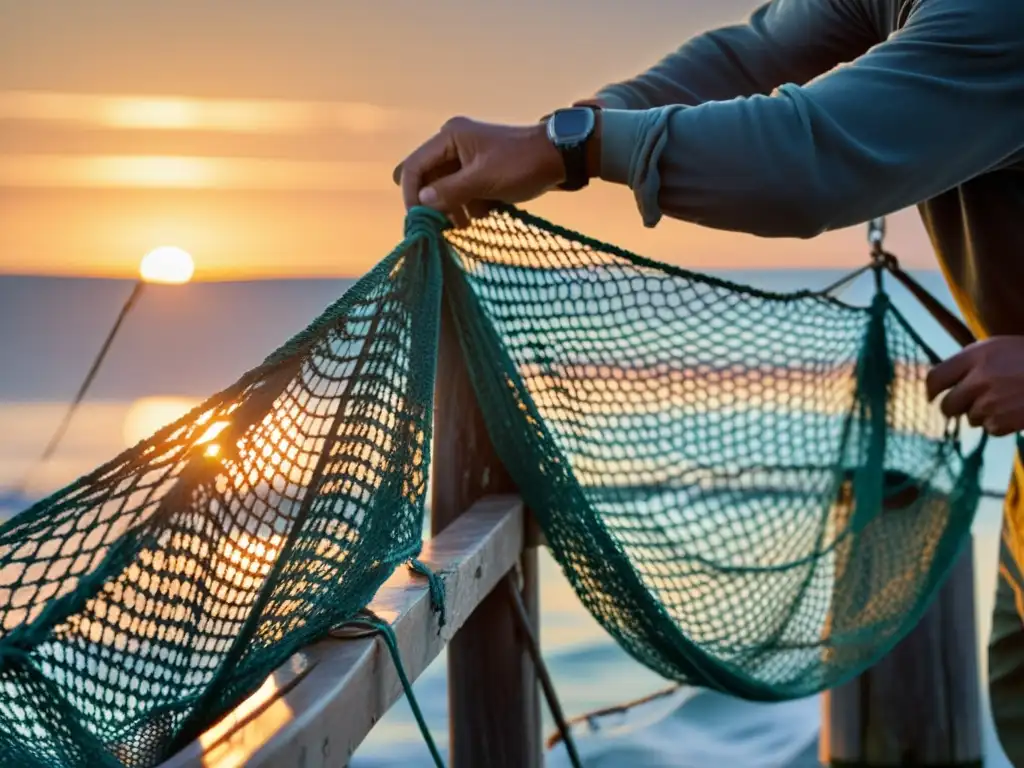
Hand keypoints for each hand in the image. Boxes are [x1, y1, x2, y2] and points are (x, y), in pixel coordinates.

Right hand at [393, 116, 565, 226]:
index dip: (411, 195)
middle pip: (427, 178)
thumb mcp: (483, 181)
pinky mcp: (479, 169)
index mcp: (450, 137)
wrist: (559, 158)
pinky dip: (469, 204)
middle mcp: (453, 143)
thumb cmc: (522, 164)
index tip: (419, 221)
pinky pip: (462, 190)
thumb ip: (450, 191)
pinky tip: (485, 212)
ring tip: (468, 224)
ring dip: (453, 208)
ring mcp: (466, 156)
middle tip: (443, 225)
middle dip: (433, 203)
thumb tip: (422, 202)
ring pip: (444, 188)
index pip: (414, 167)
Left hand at [926, 336, 1023, 435]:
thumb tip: (940, 385)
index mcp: (976, 354)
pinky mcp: (1005, 418)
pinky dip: (1003, 424)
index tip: (932, 398)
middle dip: (957, 409)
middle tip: (972, 405)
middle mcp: (980, 376)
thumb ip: (971, 363)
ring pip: (972, 418)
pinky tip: (1018, 410)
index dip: (931, 391)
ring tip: (1009, 399)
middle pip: (948, 406)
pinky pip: (991, 429)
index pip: (935, 378)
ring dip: (986, 414)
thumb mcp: (999, 349)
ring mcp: (992, 399)